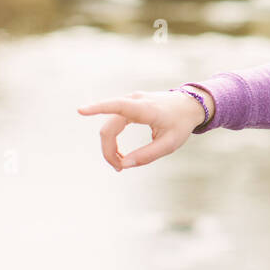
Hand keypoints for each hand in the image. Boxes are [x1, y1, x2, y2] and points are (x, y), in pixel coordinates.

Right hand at [76, 90, 203, 170]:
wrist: (189, 105)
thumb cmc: (181, 124)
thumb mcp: (170, 144)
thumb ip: (147, 155)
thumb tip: (124, 164)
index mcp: (146, 109)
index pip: (118, 106)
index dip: (98, 108)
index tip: (81, 111)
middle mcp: (134, 100)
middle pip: (109, 127)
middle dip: (109, 150)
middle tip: (119, 168)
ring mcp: (130, 100)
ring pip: (108, 125)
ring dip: (109, 145)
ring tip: (120, 163)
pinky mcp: (128, 104)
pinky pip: (113, 122)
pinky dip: (112, 138)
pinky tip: (119, 154)